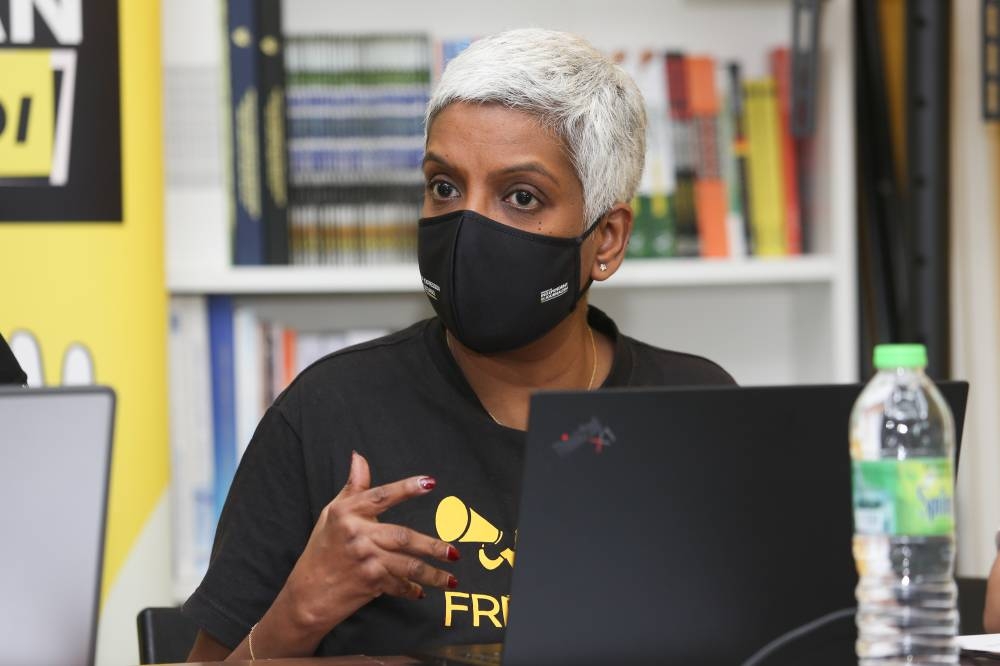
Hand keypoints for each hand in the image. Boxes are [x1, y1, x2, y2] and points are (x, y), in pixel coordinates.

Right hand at [282, 451, 459, 633]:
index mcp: (347, 513)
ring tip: (452, 580)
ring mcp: (365, 561)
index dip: (406, 488)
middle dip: (432, 546)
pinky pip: (398, 585)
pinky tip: (423, 591)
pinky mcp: (369, 583)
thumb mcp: (331, 513)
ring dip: (432, 574)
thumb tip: (359, 457)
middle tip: (454, 552)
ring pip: (407, 566)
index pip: (381, 496)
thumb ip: (353, 487)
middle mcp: (357, 536)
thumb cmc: (321, 549)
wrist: (307, 594)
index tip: (430, 483)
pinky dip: (411, 589)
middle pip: (403, 537)